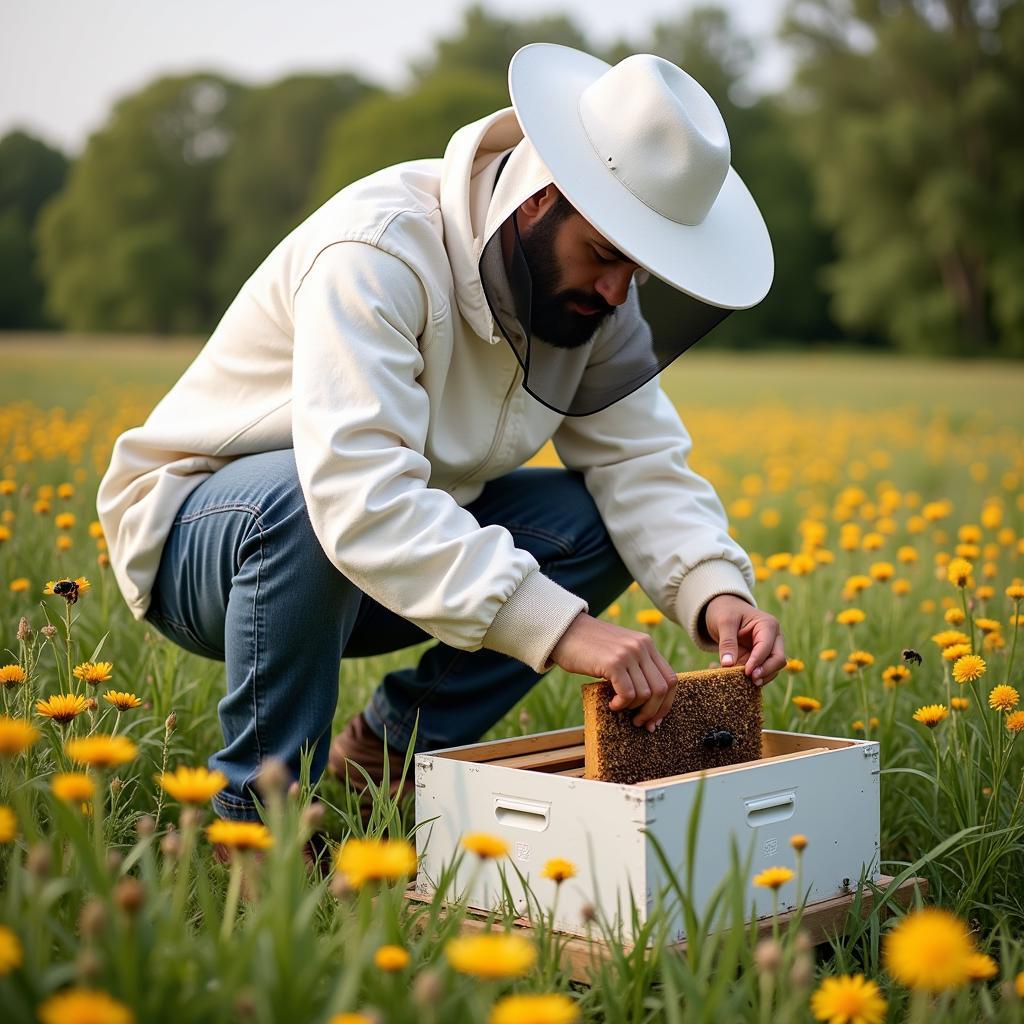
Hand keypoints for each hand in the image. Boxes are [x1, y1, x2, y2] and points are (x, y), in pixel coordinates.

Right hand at [549, 612, 676, 730]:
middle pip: (662, 690)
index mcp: (647, 644)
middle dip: (653, 712)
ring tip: (618, 706)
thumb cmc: (588, 647)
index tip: (655, 720)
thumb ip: (636, 667)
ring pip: (646, 694)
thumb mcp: (619, 651)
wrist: (563, 630)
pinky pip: (628, 694)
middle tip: (639, 723)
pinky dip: (620, 705)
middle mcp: (642, 646)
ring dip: (633, 708)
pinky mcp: (613, 662)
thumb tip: (650, 703)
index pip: (671, 679)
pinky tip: (610, 703)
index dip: (666, 704)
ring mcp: (628, 653)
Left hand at [703, 595, 784, 686]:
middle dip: (766, 671)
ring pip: (773, 669)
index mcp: (768, 625)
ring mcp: (768, 650)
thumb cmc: (726, 612)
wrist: (724, 610)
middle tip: (751, 680)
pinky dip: (752, 678)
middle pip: (778, 659)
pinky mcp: (760, 659)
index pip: (768, 646)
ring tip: (743, 684)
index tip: (747, 672)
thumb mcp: (724, 622)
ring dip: (760, 677)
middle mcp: (773, 638)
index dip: (758, 661)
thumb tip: (728, 664)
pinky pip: (761, 672)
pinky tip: (739, 682)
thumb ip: (727, 642)